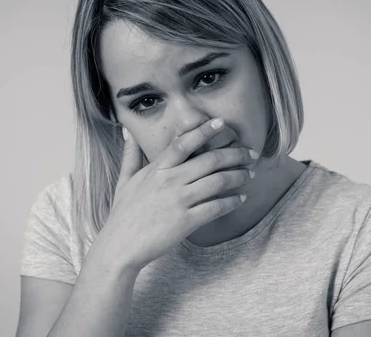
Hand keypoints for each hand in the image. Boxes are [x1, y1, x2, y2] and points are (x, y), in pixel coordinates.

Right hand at [100, 118, 256, 271]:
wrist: (120, 247)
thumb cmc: (122, 214)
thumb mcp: (124, 181)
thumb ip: (130, 155)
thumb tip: (127, 131)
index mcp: (156, 169)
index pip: (184, 143)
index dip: (204, 131)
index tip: (221, 123)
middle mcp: (170, 181)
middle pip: (210, 160)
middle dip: (235, 154)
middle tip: (250, 153)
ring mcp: (179, 201)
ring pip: (218, 181)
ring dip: (239, 176)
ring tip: (250, 174)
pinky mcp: (186, 222)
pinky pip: (217, 207)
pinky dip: (232, 201)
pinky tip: (240, 198)